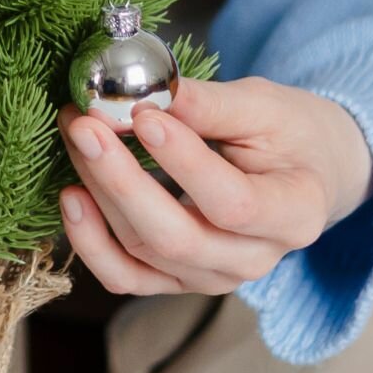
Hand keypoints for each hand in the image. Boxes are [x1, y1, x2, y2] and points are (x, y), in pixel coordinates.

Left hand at [56, 75, 372, 296]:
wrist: (302, 172)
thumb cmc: (288, 134)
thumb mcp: (264, 107)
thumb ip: (209, 104)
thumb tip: (147, 94)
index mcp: (294, 214)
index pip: (234, 203)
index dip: (184, 163)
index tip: (145, 117)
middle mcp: (254, 259)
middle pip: (178, 237)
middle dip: (122, 181)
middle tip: (86, 126)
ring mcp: (212, 277)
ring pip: (144, 252)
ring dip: (99, 194)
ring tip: (75, 138)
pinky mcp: (176, 278)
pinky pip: (125, 277)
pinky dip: (90, 243)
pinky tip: (70, 196)